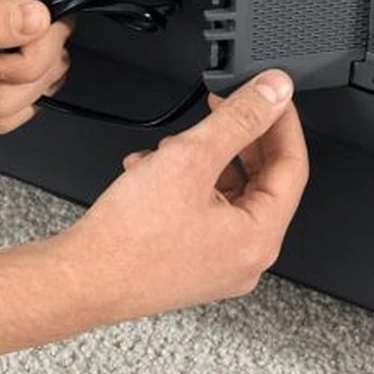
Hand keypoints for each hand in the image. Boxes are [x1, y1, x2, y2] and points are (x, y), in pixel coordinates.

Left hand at [0, 0, 71, 131]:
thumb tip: (38, 16)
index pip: (53, 23)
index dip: (27, 58)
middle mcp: (10, 1)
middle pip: (52, 57)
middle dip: (11, 89)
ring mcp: (10, 31)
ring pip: (42, 82)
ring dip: (3, 105)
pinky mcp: (5, 57)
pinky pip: (26, 96)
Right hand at [50, 69, 308, 323]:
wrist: (81, 280)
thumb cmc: (129, 240)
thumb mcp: (191, 158)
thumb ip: (239, 118)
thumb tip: (273, 92)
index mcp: (259, 238)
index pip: (293, 166)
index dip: (282, 122)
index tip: (272, 95)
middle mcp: (245, 258)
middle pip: (261, 181)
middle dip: (237, 139)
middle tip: (224, 106)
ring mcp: (218, 265)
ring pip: (227, 194)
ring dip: (203, 160)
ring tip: (172, 144)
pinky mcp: (191, 264)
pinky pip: (204, 212)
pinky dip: (184, 184)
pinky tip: (152, 169)